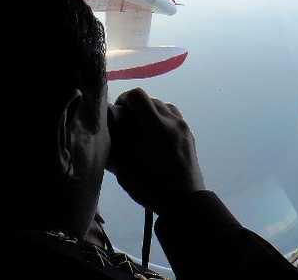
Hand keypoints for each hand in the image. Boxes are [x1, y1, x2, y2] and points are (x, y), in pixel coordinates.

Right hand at [107, 88, 205, 214]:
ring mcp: (184, 128)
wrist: (185, 203)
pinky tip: (156, 138)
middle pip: (151, 100)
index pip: (138, 95)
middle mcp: (172, 121)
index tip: (119, 113)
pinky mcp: (189, 137)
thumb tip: (108, 129)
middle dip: (137, 108)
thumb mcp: (124, 166)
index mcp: (156, 125)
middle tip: (128, 125)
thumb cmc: (151, 186)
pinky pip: (174, 118)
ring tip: (143, 130)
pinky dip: (163, 120)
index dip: (124, 99)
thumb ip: (115, 143)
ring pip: (164, 107)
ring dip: (151, 113)